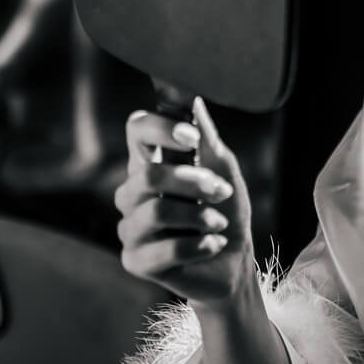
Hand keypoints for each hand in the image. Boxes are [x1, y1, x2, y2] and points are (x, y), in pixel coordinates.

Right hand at [114, 99, 253, 308]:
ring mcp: (130, 228)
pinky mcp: (135, 261)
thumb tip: (194, 100)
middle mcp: (132, 192)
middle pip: (147, 174)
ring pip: (155, 211)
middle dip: (193, 182)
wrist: (234, 263)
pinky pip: (164, 250)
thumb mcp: (224, 170)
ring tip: (219, 224)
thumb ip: (207, 139)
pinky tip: (213, 245)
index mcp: (150, 162)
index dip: (159, 128)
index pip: (136, 129)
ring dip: (199, 217)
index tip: (191, 136)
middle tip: (222, 192)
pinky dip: (199, 246)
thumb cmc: (225, 211)